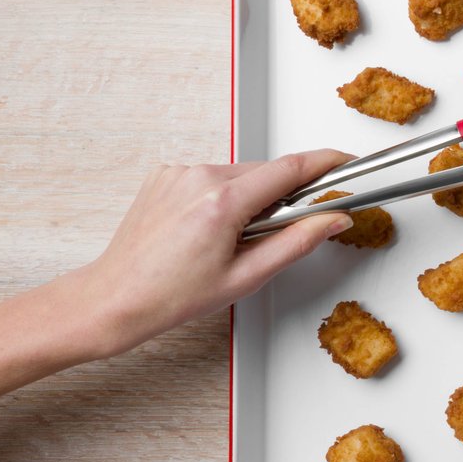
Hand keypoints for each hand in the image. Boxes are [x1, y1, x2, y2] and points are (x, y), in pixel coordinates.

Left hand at [80, 151, 353, 356]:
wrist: (115, 298)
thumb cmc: (171, 295)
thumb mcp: (247, 277)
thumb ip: (297, 242)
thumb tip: (333, 219)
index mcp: (222, 202)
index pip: (291, 168)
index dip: (327, 163)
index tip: (347, 163)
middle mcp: (198, 177)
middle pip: (266, 172)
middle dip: (282, 196)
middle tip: (274, 234)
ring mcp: (179, 172)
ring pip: (240, 174)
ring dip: (250, 198)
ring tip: (231, 240)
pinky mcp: (166, 174)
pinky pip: (212, 177)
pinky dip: (223, 196)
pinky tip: (209, 229)